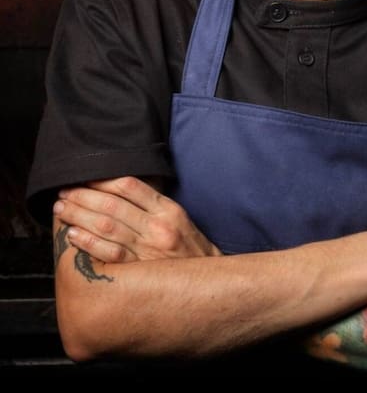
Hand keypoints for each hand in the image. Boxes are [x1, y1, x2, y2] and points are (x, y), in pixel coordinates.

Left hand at [54, 176, 221, 262]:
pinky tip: (73, 235)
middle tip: (64, 193)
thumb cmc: (190, 249)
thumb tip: (118, 191)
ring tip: (62, 209)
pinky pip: (109, 253)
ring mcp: (148, 249)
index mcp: (169, 210)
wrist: (208, 282)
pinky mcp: (139, 270)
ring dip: (79, 216)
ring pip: (107, 226)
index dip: (102, 180)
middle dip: (83, 197)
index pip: (130, 186)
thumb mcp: (180, 219)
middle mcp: (158, 227)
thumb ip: (153, 205)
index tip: (84, 179)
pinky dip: (88, 242)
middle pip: (112, 205)